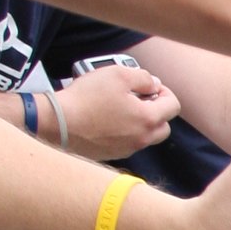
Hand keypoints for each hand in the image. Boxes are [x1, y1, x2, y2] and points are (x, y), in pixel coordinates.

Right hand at [59, 63, 179, 160]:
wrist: (57, 123)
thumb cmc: (86, 98)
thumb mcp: (118, 74)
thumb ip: (143, 78)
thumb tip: (154, 85)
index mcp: (148, 120)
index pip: (173, 107)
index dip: (165, 92)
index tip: (151, 87)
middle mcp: (141, 139)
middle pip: (163, 126)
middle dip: (156, 111)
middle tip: (139, 98)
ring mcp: (126, 150)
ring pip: (144, 136)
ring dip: (139, 122)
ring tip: (120, 107)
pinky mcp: (110, 155)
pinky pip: (126, 143)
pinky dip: (123, 132)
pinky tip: (107, 119)